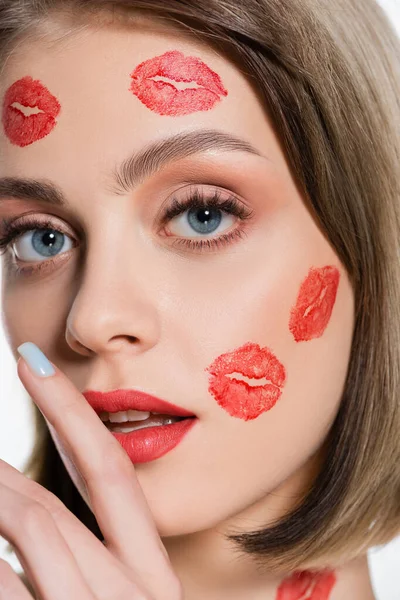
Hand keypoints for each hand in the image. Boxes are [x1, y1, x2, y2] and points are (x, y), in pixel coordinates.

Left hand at [0, 352, 182, 599]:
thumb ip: (92, 562)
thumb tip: (32, 510)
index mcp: (157, 580)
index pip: (113, 473)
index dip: (68, 410)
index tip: (31, 363)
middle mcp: (135, 596)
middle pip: (58, 507)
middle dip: (5, 470)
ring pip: (35, 526)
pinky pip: (5, 580)